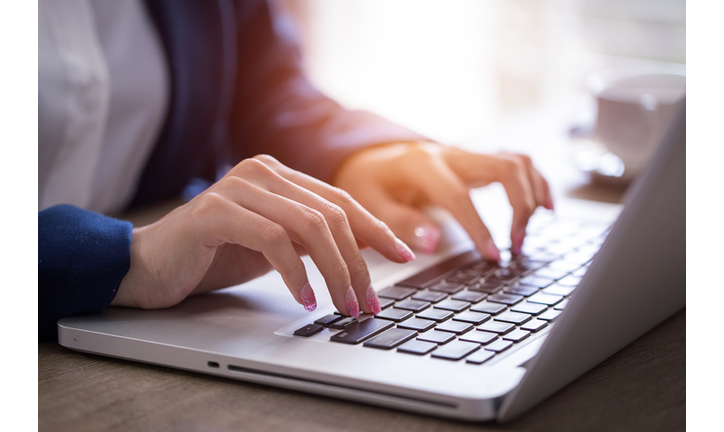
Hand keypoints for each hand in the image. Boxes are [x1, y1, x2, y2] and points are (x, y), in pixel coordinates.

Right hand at [111, 155, 415, 316]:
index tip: (404, 255)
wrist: (149, 265)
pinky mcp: (215, 211)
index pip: (341, 201)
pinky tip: (305, 299)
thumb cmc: (214, 256)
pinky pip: (273, 240)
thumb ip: (312, 239)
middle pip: (332, 214)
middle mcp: (262, 172)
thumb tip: (364, 251)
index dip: (376, 229)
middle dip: (358, 263)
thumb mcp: (275, 246)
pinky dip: (296, 274)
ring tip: (344, 306)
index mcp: (280, 176)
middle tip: (368, 301)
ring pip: (310, 226)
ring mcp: (239, 187)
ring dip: (335, 272)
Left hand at [333, 141, 553, 259]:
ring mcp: (467, 155)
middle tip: (516, 246)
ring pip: (517, 162)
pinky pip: (518, 163)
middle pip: (504, 168)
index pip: (459, 195)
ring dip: (531, 196)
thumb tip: (431, 243)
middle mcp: (451, 154)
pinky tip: (545, 209)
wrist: (370, 160)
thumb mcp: (370, 205)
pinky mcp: (477, 162)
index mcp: (422, 165)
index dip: (479, 227)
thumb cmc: (369, 184)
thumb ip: (399, 223)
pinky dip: (536, 183)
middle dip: (519, 208)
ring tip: (524, 234)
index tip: (493, 256)